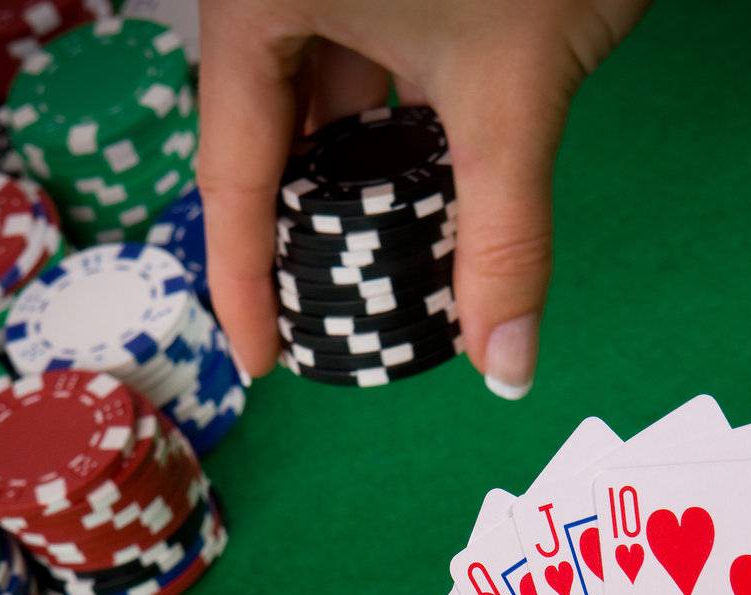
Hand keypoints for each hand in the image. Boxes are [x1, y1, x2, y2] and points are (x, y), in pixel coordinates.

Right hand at [197, 0, 648, 390]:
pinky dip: (397, 137)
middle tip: (324, 326)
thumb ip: (505, 240)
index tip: (261, 362)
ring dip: (357, 191)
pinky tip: (429, 195)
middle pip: (267, 138)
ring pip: (321, 104)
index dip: (242, 278)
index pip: (234, 168)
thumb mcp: (516, 100)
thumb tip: (507, 370)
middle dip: (301, 237)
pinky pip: (366, 67)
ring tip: (383, 276)